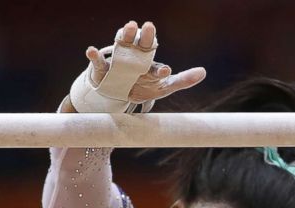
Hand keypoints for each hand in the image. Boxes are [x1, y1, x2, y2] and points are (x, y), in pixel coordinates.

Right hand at [84, 20, 205, 104]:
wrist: (120, 94)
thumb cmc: (145, 87)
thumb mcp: (164, 87)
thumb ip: (183, 80)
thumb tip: (203, 72)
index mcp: (150, 62)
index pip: (156, 63)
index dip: (160, 69)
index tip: (164, 72)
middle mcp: (135, 56)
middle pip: (140, 45)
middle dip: (145, 36)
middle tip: (150, 27)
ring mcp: (118, 59)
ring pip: (122, 44)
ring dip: (125, 35)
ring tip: (130, 27)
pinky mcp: (102, 67)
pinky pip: (98, 60)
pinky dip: (93, 55)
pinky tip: (91, 50)